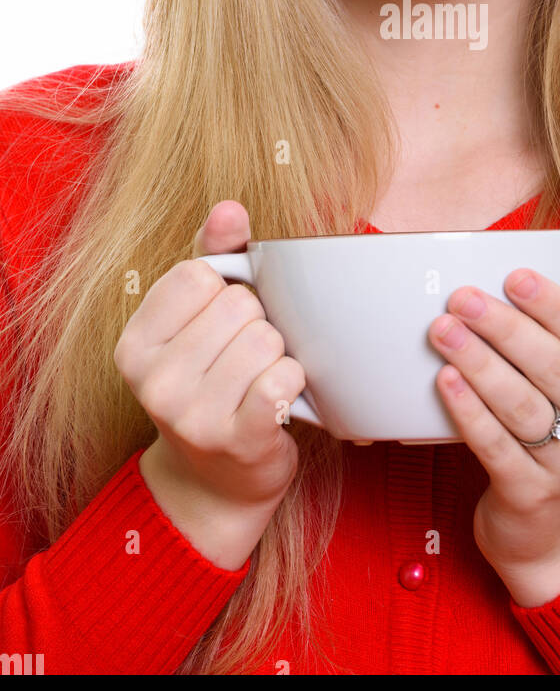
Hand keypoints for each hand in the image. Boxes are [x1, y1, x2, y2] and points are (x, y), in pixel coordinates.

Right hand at [115, 200, 307, 566]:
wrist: (216, 483)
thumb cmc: (212, 387)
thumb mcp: (197, 322)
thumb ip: (213, 257)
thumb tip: (229, 208)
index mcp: (135, 343)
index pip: (198, 272)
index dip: (226, 289)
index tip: (222, 323)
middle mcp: (153, 380)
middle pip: (239, 304)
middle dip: (257, 324)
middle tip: (244, 360)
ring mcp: (191, 415)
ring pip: (266, 339)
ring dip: (278, 356)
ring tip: (259, 382)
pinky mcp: (236, 440)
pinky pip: (282, 378)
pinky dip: (292, 383)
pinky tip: (278, 401)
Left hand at [427, 253, 559, 605]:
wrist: (551, 530)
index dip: (554, 304)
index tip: (514, 275)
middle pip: (552, 367)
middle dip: (504, 328)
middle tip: (461, 297)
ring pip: (523, 406)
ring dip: (480, 365)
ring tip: (442, 332)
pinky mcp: (531, 494)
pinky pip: (498, 448)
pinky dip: (470, 414)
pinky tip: (444, 383)